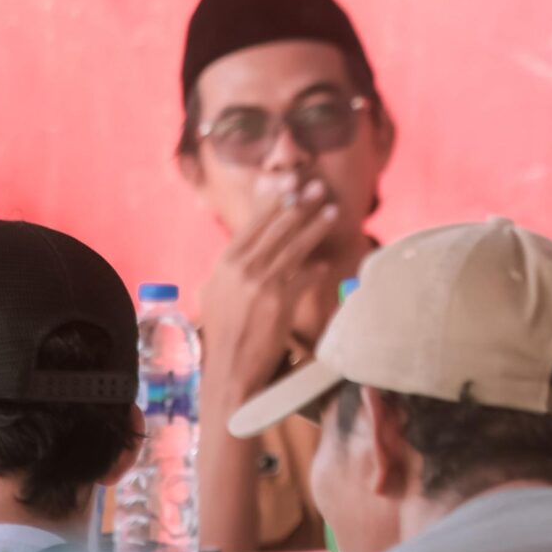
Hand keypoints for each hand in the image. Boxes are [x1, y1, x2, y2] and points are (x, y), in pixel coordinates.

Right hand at [198, 176, 341, 403]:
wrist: (228, 370)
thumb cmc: (225, 331)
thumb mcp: (218, 292)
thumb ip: (235, 266)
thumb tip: (254, 241)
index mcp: (224, 263)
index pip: (252, 223)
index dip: (273, 199)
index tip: (290, 181)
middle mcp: (240, 269)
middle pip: (276, 228)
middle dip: (300, 204)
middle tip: (319, 187)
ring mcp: (260, 284)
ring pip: (294, 247)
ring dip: (316, 227)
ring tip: (333, 211)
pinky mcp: (278, 302)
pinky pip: (304, 278)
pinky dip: (315, 270)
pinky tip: (325, 265)